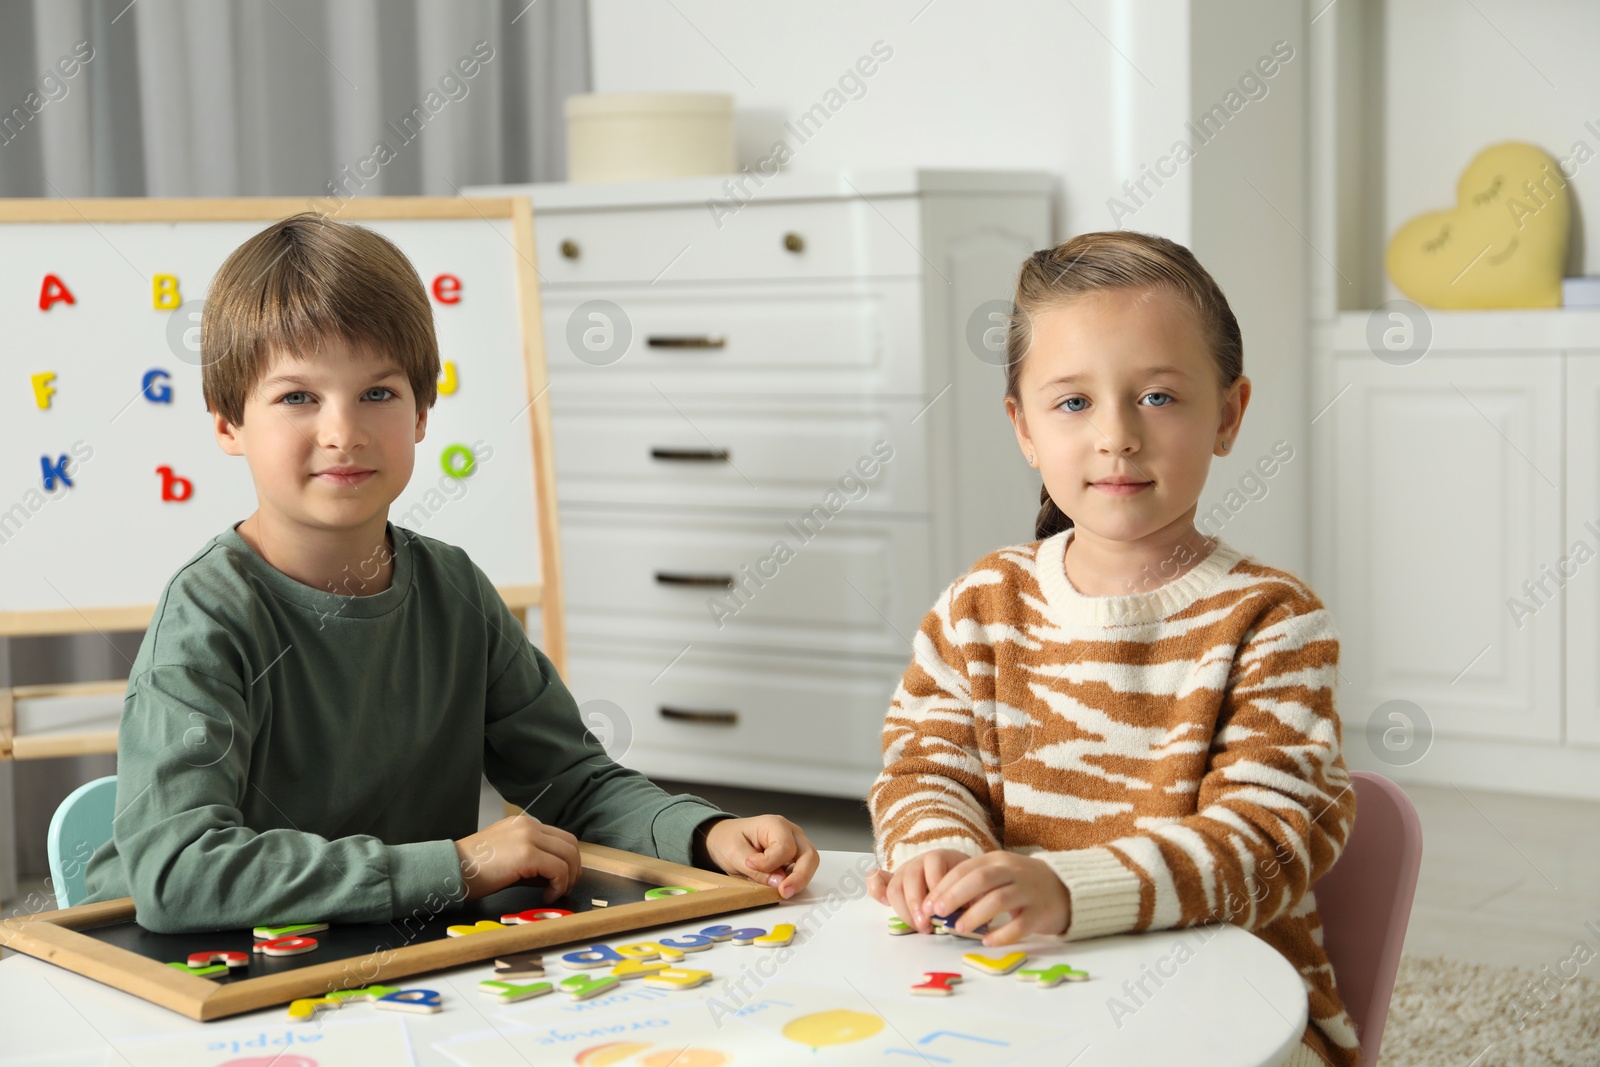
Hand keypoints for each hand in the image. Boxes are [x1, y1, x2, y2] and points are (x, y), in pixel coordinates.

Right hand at [454, 814, 580, 903]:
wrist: (449, 870)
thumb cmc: (472, 870)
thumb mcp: (507, 857)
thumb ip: (531, 859)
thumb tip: (554, 875)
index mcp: (524, 824)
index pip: (561, 838)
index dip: (569, 861)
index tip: (564, 881)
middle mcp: (528, 825)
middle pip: (570, 845)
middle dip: (574, 870)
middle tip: (565, 889)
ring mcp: (528, 837)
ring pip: (568, 856)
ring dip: (568, 879)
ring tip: (554, 894)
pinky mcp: (526, 853)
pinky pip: (558, 870)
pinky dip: (558, 886)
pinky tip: (546, 897)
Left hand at [698, 815, 818, 898]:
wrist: (724, 838)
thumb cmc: (728, 839)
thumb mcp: (734, 854)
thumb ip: (756, 870)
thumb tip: (779, 881)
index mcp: (774, 824)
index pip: (785, 847)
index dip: (769, 863)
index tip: (751, 866)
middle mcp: (790, 832)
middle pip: (808, 855)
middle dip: (799, 877)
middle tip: (784, 892)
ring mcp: (795, 844)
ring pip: (810, 864)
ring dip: (798, 881)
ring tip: (780, 891)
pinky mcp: (794, 858)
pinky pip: (802, 871)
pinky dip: (794, 881)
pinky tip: (779, 885)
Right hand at [872, 849, 972, 933]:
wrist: (956, 874)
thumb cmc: (964, 885)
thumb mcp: (973, 887)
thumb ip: (972, 898)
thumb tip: (970, 915)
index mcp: (940, 857)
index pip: (933, 866)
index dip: (935, 889)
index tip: (941, 911)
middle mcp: (919, 862)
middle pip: (910, 877)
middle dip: (916, 904)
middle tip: (926, 925)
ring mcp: (903, 871)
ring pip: (895, 886)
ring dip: (903, 908)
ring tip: (916, 926)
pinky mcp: (892, 881)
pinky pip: (877, 879)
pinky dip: (876, 889)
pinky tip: (884, 903)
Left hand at [919, 851, 1070, 945]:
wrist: (1064, 889)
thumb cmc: (1020, 884)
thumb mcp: (998, 874)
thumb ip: (973, 884)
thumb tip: (938, 904)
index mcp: (997, 860)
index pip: (966, 868)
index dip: (944, 886)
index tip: (927, 904)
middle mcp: (1013, 872)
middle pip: (980, 879)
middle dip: (955, 896)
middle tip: (937, 913)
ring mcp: (1029, 891)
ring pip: (999, 900)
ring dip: (975, 915)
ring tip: (959, 929)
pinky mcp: (1041, 912)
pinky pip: (1021, 924)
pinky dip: (1002, 934)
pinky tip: (987, 941)